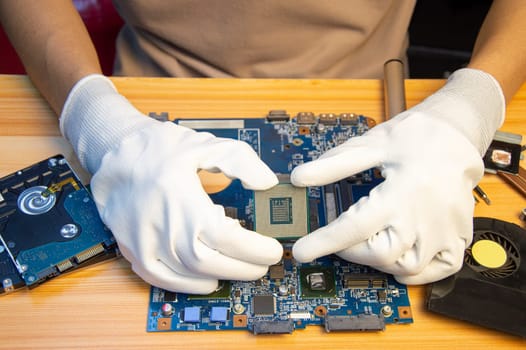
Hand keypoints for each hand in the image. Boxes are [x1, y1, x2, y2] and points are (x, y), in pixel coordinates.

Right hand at [60, 75, 282, 293]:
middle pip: (211, 263)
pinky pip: (162, 280)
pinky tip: (208, 280)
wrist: (114, 153)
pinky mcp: (133, 251)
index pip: (226, 237)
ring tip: (243, 267)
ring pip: (189, 275)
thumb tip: (267, 183)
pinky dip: (189, 285)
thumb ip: (240, 161)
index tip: (273, 249)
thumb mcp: (205, 144)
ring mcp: (143, 243)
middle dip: (245, 267)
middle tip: (264, 262)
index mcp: (180, 198)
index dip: (254, 248)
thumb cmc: (159, 148)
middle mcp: (160, 226)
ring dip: (223, 276)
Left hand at [291, 69, 504, 283]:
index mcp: (400, 191)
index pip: (354, 227)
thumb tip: (300, 177)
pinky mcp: (459, 236)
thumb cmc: (414, 137)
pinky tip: (400, 259)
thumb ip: (334, 164)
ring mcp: (445, 230)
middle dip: (351, 252)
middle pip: (381, 255)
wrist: (456, 135)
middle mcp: (424, 216)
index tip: (302, 251)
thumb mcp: (370, 144)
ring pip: (408, 268)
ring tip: (369, 242)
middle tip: (340, 238)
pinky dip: (417, 273)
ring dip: (380, 262)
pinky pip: (439, 270)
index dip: (323, 242)